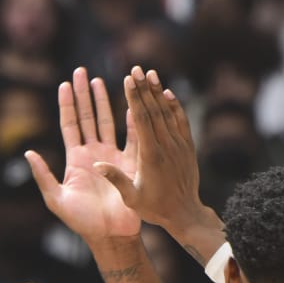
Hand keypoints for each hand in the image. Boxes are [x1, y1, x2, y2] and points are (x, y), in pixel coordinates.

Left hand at [27, 67, 141, 247]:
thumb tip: (28, 152)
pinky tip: (131, 103)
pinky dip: (131, 120)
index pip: (69, 125)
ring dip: (104, 101)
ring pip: (107, 122)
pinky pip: (132, 138)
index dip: (67, 105)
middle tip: (81, 71)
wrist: (111, 235)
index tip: (64, 84)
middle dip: (84, 94)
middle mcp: (93, 154)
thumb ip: (43, 176)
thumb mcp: (56, 200)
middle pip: (87, 117)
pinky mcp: (130, 164)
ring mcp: (112, 157)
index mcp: (75, 160)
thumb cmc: (82, 222)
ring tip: (100, 80)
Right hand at [94, 68, 206, 233]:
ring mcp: (179, 146)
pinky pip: (181, 121)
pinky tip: (168, 93)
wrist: (185, 214)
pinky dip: (174, 106)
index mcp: (150, 157)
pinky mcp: (187, 147)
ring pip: (168, 113)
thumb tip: (95, 163)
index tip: (128, 80)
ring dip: (158, 92)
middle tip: (137, 68)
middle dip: (144, 88)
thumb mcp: (131, 198)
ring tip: (150, 73)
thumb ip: (115, 179)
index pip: (141, 120)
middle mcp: (166, 147)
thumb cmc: (154, 209)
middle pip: (154, 111)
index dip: (135, 98)